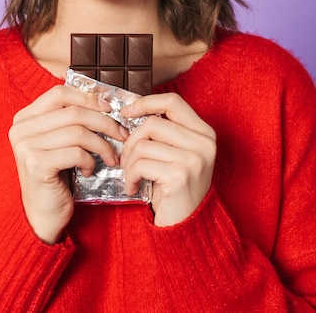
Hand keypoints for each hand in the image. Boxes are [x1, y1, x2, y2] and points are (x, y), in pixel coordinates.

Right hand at [9, 85, 127, 243]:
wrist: (43, 214)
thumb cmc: (57, 174)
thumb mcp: (60, 140)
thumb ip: (71, 119)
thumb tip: (104, 101)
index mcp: (25, 117)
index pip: (60, 93)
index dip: (88, 98)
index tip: (110, 109)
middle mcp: (20, 128)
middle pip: (73, 112)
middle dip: (105, 122)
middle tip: (122, 135)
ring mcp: (26, 146)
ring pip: (78, 132)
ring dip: (102, 145)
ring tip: (111, 157)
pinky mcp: (36, 165)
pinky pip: (76, 152)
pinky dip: (90, 161)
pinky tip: (90, 170)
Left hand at [120, 93, 215, 226]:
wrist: (187, 228)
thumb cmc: (176, 189)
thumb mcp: (177, 154)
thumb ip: (166, 132)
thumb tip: (132, 111)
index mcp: (204, 133)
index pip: (172, 101)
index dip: (146, 103)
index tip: (126, 112)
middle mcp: (204, 143)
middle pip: (153, 123)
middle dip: (132, 141)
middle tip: (127, 159)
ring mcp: (194, 159)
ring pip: (143, 143)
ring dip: (130, 162)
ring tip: (133, 176)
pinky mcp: (180, 175)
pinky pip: (141, 163)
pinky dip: (131, 175)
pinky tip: (134, 186)